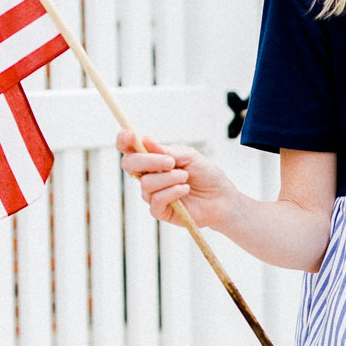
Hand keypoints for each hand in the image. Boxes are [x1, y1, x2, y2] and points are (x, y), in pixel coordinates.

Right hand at [117, 131, 237, 235]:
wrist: (221, 198)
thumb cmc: (206, 175)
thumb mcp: (189, 156)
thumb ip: (166, 151)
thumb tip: (145, 140)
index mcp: (153, 159)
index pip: (129, 149)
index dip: (124, 140)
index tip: (130, 134)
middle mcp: (148, 175)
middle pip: (130, 164)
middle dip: (149, 161)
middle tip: (171, 162)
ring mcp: (152, 194)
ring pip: (146, 183)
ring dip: (170, 178)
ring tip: (186, 178)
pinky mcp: (159, 210)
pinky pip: (156, 200)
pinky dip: (173, 192)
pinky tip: (185, 190)